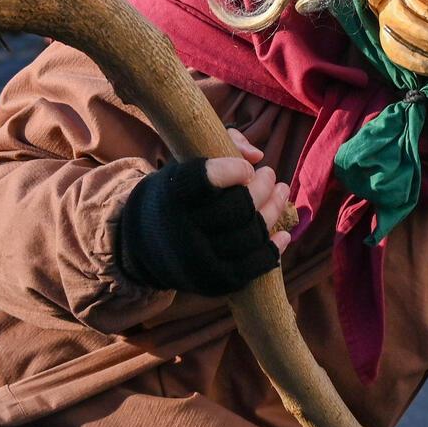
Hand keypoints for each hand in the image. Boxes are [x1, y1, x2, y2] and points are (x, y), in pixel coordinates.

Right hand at [114, 129, 292, 296]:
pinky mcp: (214, 281)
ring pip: (251, 235)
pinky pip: (253, 266)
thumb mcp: (185, 165)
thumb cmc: (174, 196)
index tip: (245, 167)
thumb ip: (221, 145)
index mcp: (170, 196)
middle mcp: (181, 231)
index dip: (233, 170)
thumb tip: (256, 156)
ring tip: (281, 192)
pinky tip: (284, 233)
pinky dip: (273, 249)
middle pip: (238, 207)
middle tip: (270, 174)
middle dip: (263, 186)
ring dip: (275, 210)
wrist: (143, 246)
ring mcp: (199, 261)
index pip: (206, 179)